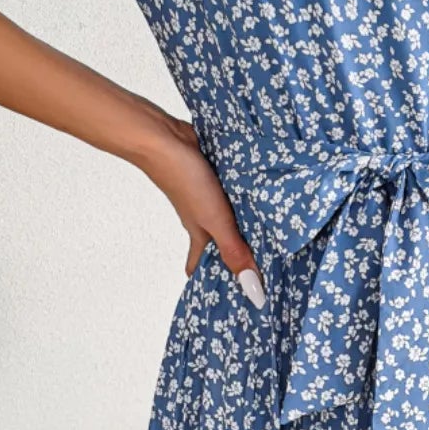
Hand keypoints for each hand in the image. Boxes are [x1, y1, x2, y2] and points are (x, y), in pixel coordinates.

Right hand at [137, 110, 266, 307]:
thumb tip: (253, 290)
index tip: (220, 291)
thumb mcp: (216, 222)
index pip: (202, 263)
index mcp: (201, 233)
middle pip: (217, 239)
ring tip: (262, 228)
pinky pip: (229, 190)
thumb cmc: (185, 182)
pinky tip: (257, 190)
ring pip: (224, 214)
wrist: (166, 139)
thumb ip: (235, 251)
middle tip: (251, 262)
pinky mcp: (213, 173)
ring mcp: (207, 194)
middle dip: (231, 251)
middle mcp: (203, 216)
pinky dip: (240, 194)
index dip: (208, 277)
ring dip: (239, 221)